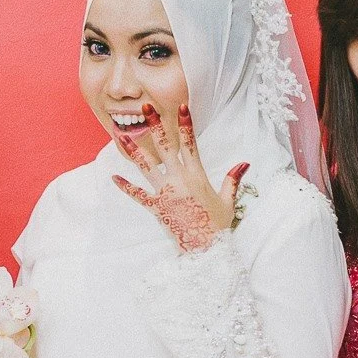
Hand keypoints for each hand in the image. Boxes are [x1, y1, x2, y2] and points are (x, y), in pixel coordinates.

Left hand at [111, 104, 248, 251]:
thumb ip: (232, 180)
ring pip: (146, 166)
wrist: (205, 250)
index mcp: (197, 175)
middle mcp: (179, 180)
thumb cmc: (217, 227)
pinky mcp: (156, 207)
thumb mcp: (228, 201)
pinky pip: (138, 195)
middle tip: (146, 107)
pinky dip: (125, 187)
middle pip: (165, 147)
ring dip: (133, 149)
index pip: (190, 143)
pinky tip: (113, 178)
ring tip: (120, 134)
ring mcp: (165, 193)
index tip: (181, 107)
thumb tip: (244, 163)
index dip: (185, 124)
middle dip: (156, 125)